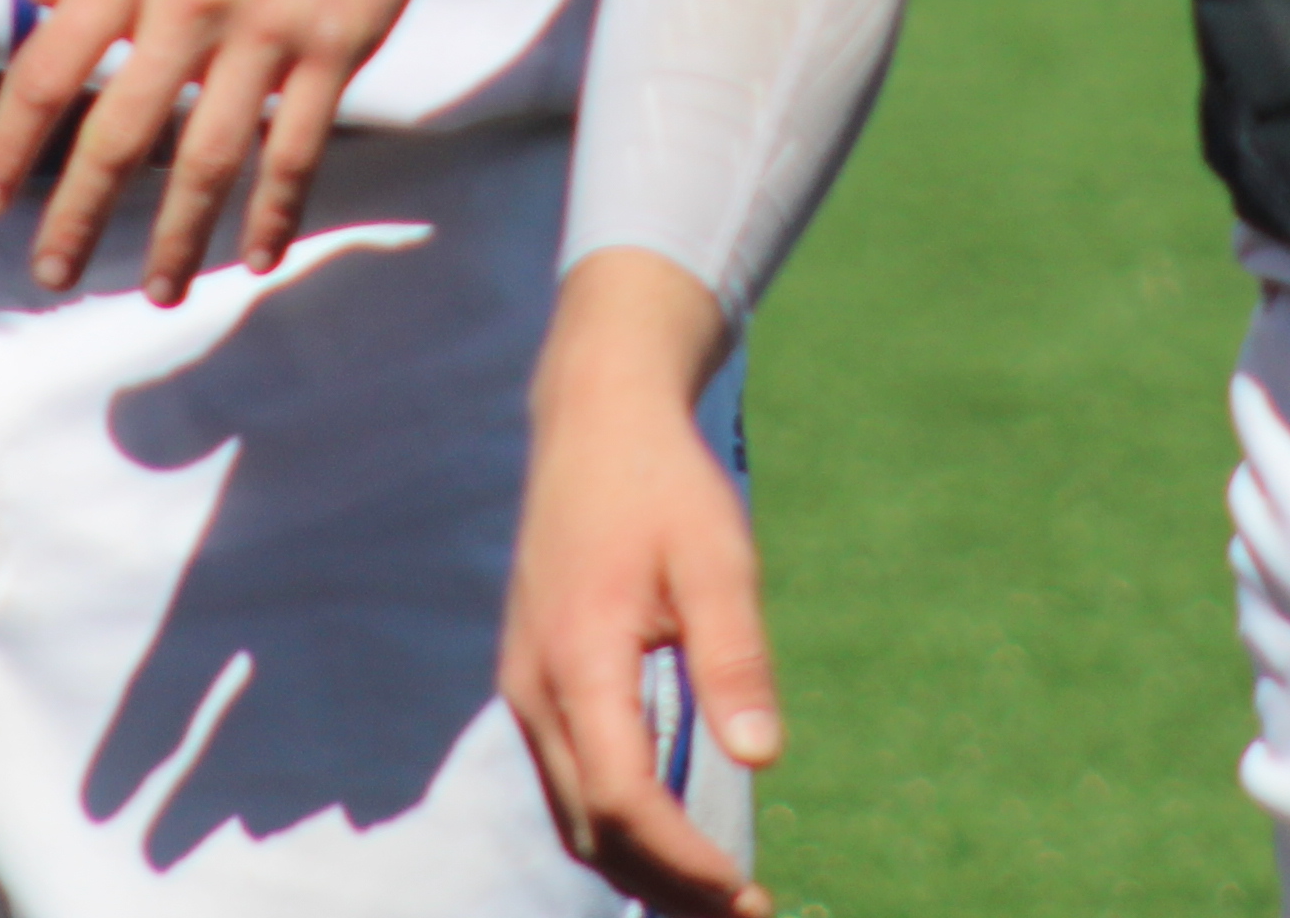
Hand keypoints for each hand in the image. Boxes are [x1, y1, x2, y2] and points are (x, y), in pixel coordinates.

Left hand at [0, 0, 472, 298]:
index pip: (50, 67)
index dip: (10, 143)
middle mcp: (192, 1)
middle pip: (121, 133)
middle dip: (79, 215)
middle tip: (51, 273)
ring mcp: (268, 29)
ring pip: (209, 158)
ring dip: (178, 236)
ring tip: (159, 289)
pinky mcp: (338, 46)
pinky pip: (296, 148)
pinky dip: (274, 210)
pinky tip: (256, 254)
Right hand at [503, 254, 776, 917]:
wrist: (593, 420)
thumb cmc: (662, 482)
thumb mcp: (718, 556)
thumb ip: (735, 657)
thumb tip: (763, 758)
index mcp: (578, 659)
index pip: (623, 797)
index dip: (683, 862)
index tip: (748, 896)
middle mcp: (536, 688)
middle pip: (590, 828)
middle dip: (665, 886)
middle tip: (749, 912)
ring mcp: (526, 689)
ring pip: (571, 815)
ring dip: (639, 866)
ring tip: (718, 894)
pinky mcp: (536, 684)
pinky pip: (567, 783)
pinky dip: (616, 827)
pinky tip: (674, 837)